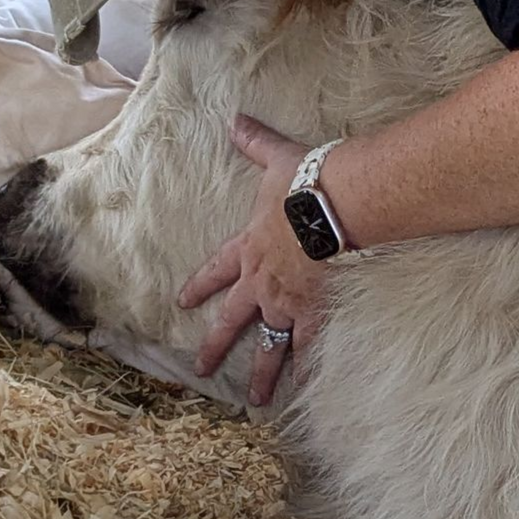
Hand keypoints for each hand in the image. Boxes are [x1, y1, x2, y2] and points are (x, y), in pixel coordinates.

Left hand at [181, 114, 329, 406]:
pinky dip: (309, 368)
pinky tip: (306, 392)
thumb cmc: (306, 181)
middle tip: (202, 370)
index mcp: (249, 247)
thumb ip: (255, 142)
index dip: (199, 286)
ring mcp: (289, 301)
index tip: (182, 303)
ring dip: (262, 374)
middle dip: (215, 345)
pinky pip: (311, 347)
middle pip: (233, 321)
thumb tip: (235, 119)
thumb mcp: (277, 158)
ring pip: (270, 345)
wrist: (336, 203)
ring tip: (256, 400)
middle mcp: (263, 282)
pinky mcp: (318, 311)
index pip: (216, 271)